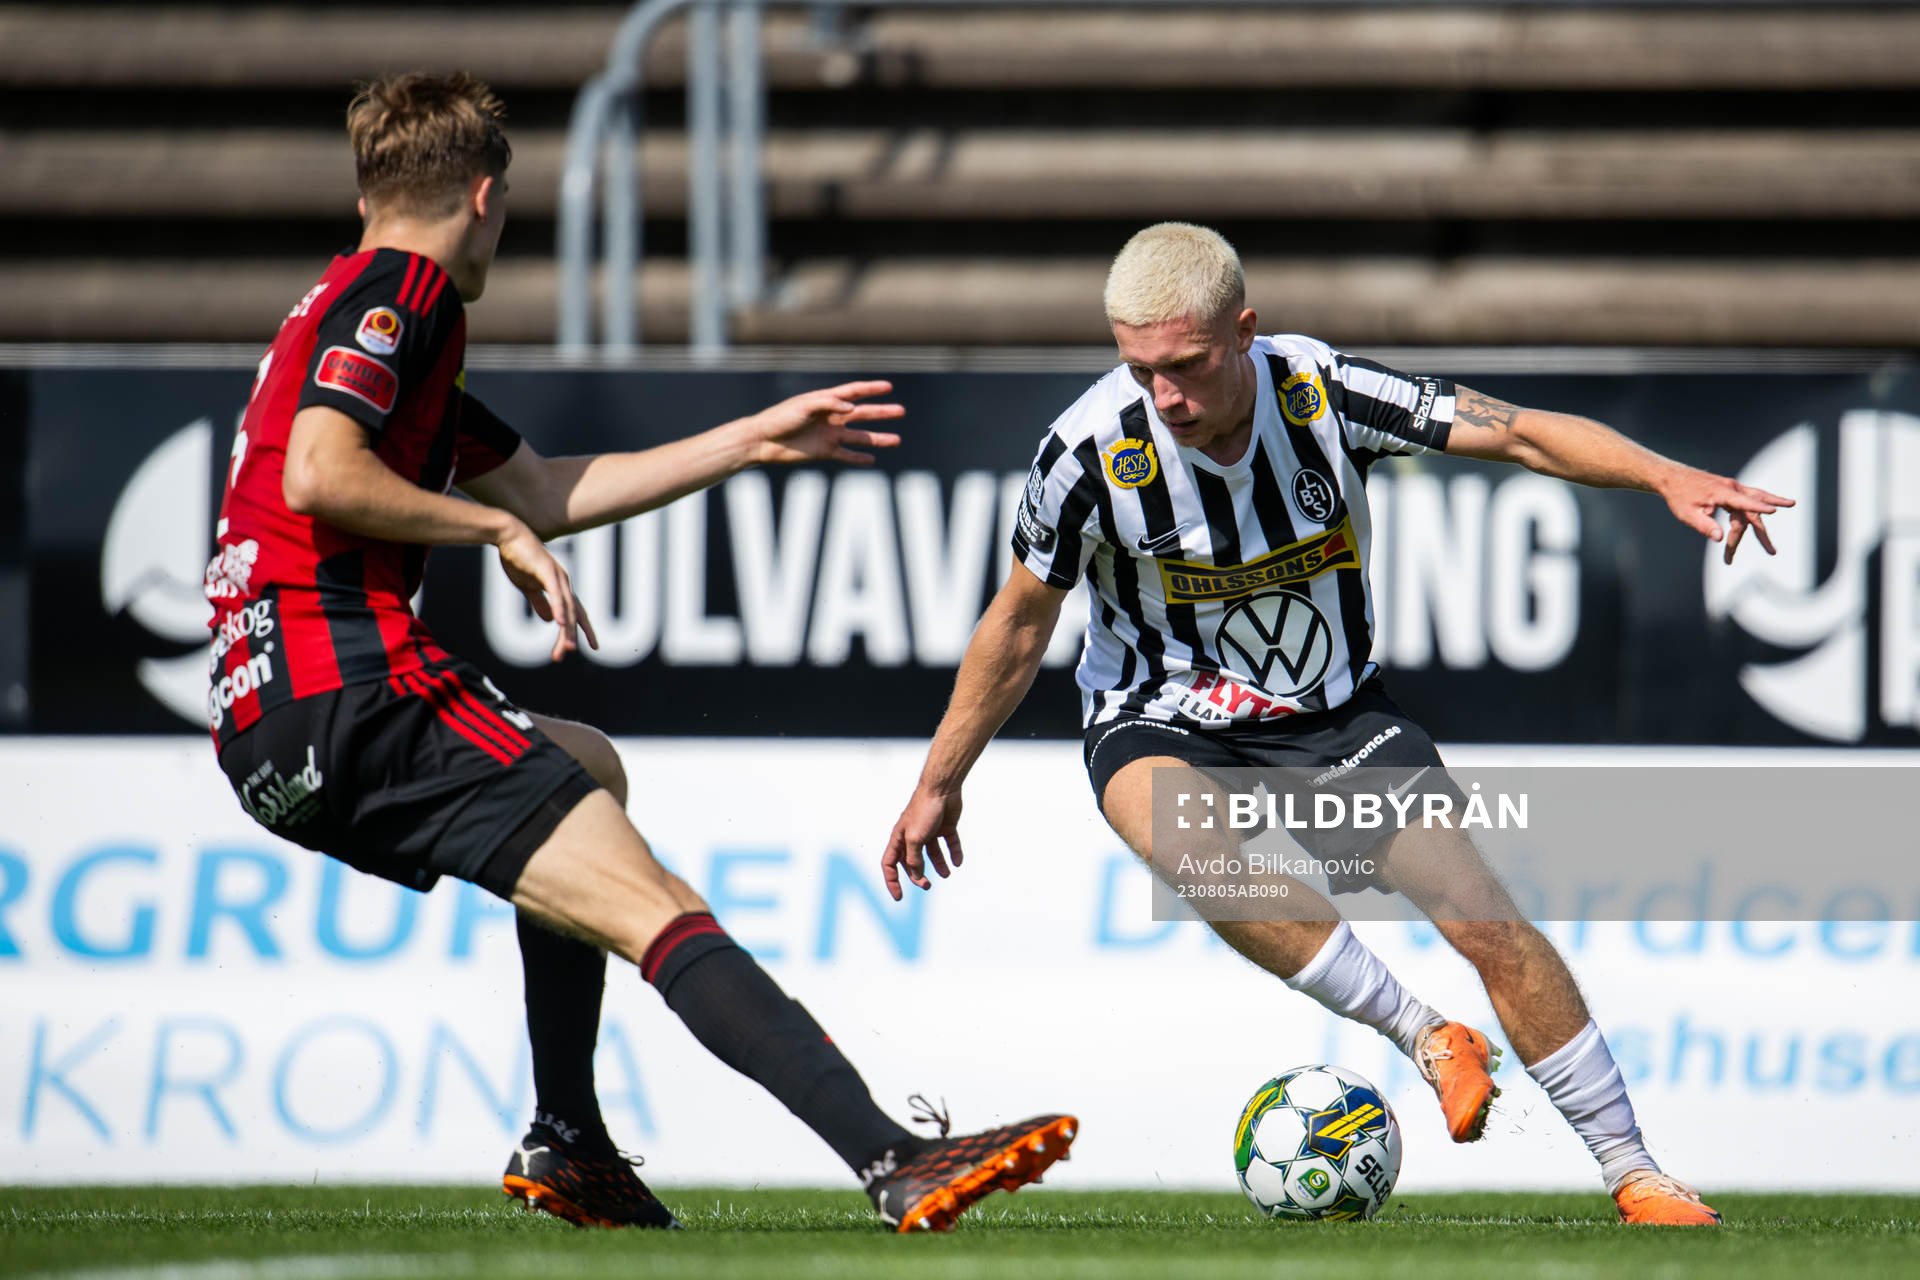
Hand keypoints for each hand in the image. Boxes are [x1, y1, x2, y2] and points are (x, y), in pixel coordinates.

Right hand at [495, 517, 598, 661]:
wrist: (508, 535)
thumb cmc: (517, 558)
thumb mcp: (528, 587)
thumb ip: (539, 603)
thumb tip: (550, 620)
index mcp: (560, 587)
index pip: (577, 612)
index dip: (584, 629)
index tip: (594, 646)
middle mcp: (564, 583)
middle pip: (573, 614)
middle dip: (571, 636)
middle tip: (567, 654)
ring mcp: (558, 576)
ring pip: (566, 608)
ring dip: (567, 629)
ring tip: (568, 648)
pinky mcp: (547, 570)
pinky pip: (555, 594)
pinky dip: (559, 609)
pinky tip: (560, 624)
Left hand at [743, 380, 904, 466]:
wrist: (763, 440)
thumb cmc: (780, 417)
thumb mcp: (804, 405)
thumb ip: (828, 404)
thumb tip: (851, 408)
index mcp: (826, 401)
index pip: (853, 393)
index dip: (871, 389)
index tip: (889, 387)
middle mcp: (831, 417)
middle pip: (862, 414)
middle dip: (882, 412)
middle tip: (901, 411)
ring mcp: (829, 435)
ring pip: (860, 436)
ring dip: (878, 438)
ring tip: (896, 440)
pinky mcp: (824, 452)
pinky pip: (846, 455)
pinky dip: (858, 458)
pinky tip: (872, 460)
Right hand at [882, 785, 964, 900]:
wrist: (942, 788)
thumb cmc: (924, 810)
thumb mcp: (915, 839)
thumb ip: (914, 859)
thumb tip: (917, 875)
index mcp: (899, 838)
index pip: (890, 863)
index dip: (892, 881)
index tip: (899, 897)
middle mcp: (912, 835)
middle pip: (911, 862)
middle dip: (917, 876)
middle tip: (927, 886)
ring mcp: (929, 831)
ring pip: (932, 854)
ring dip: (938, 866)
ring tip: (947, 874)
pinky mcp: (945, 827)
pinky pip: (949, 844)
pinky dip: (953, 853)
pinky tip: (958, 862)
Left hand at [1660, 466, 1794, 564]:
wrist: (1674, 478)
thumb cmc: (1679, 496)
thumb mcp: (1687, 514)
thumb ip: (1704, 525)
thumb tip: (1720, 539)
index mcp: (1721, 493)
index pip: (1744, 502)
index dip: (1759, 507)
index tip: (1774, 510)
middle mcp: (1732, 488)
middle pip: (1751, 513)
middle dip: (1761, 534)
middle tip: (1771, 552)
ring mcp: (1734, 489)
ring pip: (1754, 507)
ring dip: (1764, 523)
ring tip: (1780, 535)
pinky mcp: (1733, 491)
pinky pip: (1750, 501)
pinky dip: (1760, 508)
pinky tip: (1771, 510)